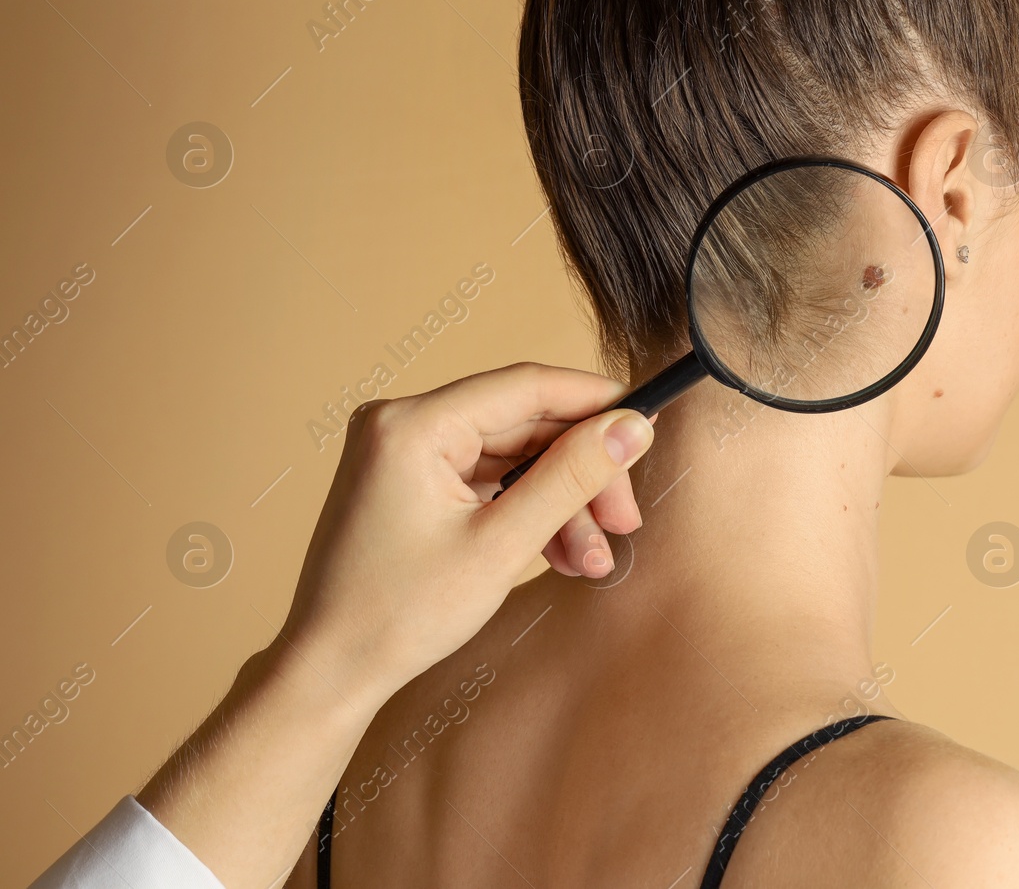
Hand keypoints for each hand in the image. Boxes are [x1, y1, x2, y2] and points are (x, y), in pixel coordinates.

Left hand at [127, 363, 652, 888]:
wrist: (330, 671)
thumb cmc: (398, 614)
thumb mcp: (501, 545)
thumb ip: (571, 478)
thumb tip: (631, 428)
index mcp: (411, 424)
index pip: (527, 386)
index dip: (596, 402)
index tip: (648, 426)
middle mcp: (402, 423)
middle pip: (525, 425)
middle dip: (582, 474)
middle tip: (626, 520)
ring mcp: (405, 452)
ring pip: (514, 457)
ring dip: (561, 502)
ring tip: (594, 558)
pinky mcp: (412, 482)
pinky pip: (489, 480)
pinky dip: (528, 512)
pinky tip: (561, 554)